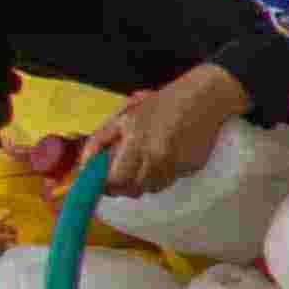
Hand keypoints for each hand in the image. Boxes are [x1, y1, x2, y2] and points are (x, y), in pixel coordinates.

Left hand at [92, 64, 246, 193]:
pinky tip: (166, 156)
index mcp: (136, 141)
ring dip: (143, 182)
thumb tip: (84, 165)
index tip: (102, 183)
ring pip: (152, 188)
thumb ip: (100, 140)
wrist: (203, 99)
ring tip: (145, 163)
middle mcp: (157, 157)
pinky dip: (162, 175)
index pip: (115, 179)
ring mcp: (177, 165)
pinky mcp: (192, 168)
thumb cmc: (160, 104)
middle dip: (123, 186)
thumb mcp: (123, 115)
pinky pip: (170, 181)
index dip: (106, 185)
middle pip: (133, 189)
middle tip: (120, 176)